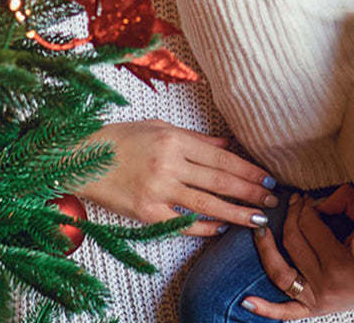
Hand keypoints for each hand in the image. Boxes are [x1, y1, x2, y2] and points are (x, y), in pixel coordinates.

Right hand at [76, 120, 277, 236]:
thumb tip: (226, 145)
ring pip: (207, 204)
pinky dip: (203, 227)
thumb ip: (194, 139)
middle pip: (219, 181)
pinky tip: (220, 228)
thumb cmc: (120, 139)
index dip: (247, 169)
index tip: (266, 177)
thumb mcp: (158, 126)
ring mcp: (158, 190)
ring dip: (236, 213)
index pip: (221, 158)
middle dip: (250, 192)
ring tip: (258, 219)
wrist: (81, 158)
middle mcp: (169, 164)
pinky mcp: (147, 212)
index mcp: (173, 138)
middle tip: (272, 200)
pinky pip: (182, 222)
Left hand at [242, 188, 353, 318]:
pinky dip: (265, 309)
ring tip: (260, 229)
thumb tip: (318, 201)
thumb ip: (346, 203)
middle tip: (294, 203)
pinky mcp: (314, 310)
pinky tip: (246, 301)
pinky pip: (286, 312)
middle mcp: (325, 284)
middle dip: (291, 216)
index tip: (308, 199)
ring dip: (266, 249)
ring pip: (280, 272)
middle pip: (292, 242)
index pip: (309, 225)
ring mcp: (317, 300)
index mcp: (340, 263)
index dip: (306, 206)